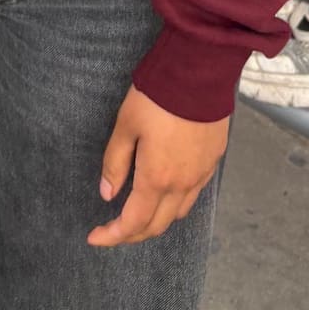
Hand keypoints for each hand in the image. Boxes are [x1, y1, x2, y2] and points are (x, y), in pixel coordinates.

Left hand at [88, 87, 228, 248]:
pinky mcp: (213, 160)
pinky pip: (194, 194)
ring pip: (177, 213)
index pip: (133, 223)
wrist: (199, 72)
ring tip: (138, 211)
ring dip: (156, 220)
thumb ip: (115, 163)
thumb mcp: (125, 125)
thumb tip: (108, 194)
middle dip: (132, 234)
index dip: (112, 235)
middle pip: (157, 226)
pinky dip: (175, 202)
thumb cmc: (157, 96)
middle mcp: (182, 184)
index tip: (95, 237)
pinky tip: (165, 189)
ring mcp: (201, 174)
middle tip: (113, 229)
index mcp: (156, 178)